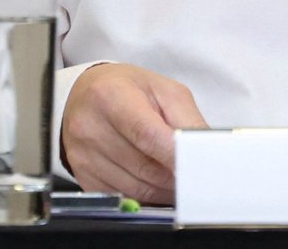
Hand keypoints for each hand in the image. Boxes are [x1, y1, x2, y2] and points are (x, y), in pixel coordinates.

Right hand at [60, 63, 207, 203]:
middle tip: (195, 173)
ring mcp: (82, 156)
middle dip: (175, 175)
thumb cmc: (129, 88)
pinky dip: (146, 196)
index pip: (148, 135)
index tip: (198, 168)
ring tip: (177, 174)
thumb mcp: (164, 90)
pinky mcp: (82, 177)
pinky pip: (122, 198)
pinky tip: (155, 182)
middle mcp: (90, 127)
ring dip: (164, 189)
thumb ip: (186, 119)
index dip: (175, 156)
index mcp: (112, 95)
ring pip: (135, 189)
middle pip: (144, 167)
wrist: (86, 94)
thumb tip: (205, 152)